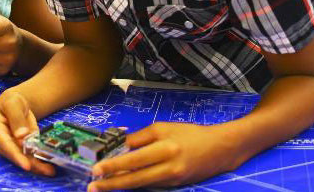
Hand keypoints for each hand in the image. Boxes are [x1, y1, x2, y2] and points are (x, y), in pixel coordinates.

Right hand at [0, 89, 55, 175]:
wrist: (16, 104)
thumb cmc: (11, 101)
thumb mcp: (13, 104)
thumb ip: (16, 118)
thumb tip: (21, 136)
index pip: (5, 144)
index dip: (15, 155)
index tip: (26, 165)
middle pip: (14, 155)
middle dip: (30, 163)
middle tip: (47, 171)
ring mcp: (8, 148)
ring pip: (22, 159)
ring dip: (36, 166)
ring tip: (51, 170)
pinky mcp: (18, 150)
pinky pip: (27, 158)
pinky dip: (38, 162)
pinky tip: (48, 166)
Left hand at [89, 122, 239, 190]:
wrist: (220, 149)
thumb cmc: (190, 134)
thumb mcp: (164, 127)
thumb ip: (141, 137)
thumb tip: (121, 145)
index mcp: (165, 148)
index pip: (134, 158)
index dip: (114, 165)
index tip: (97, 168)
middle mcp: (169, 167)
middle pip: (135, 178)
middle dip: (112, 183)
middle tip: (93, 185)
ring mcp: (173, 179)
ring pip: (142, 184)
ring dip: (121, 186)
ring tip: (103, 186)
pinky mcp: (176, 186)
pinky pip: (151, 185)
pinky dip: (136, 184)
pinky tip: (123, 183)